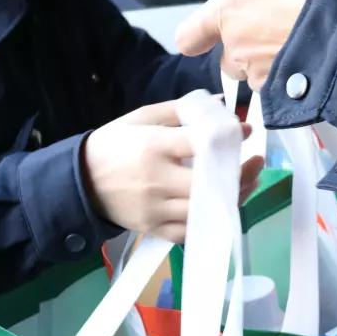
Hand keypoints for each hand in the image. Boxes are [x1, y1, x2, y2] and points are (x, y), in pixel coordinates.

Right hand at [82, 99, 263, 242]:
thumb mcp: (141, 118)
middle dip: (239, 173)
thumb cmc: (114, 145)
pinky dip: (211, 220)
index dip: (229, 136)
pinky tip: (225, 205)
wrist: (80, 182)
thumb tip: (220, 105)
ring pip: (204, 210)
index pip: (199, 143)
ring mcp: (155, 209)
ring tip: (247, 182)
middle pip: (208, 182)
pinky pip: (191, 231)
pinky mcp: (154, 229)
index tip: (248, 130)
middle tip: (256, 162)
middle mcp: (156, 180)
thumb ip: (181, 110)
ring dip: (232, 197)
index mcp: (153, 146)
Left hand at [176, 0, 336, 88]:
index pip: (189, 37)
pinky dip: (295, 76)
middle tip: (277, 26)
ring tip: (302, 40)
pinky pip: (285, 87)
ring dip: (273, 62)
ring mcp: (263, 75)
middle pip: (230, 58)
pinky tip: (316, 55)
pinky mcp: (289, 94)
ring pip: (259, 74)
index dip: (199, 36)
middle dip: (248, 48)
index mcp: (226, 12)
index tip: (207, 36)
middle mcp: (237, 49)